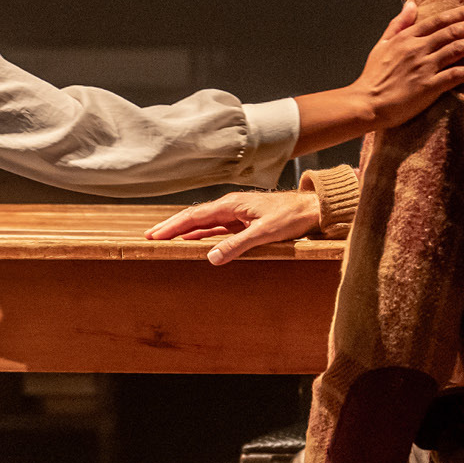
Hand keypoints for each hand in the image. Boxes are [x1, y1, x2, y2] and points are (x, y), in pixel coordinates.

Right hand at [145, 190, 320, 264]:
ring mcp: (237, 214)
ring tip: (165, 239)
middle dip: (171, 227)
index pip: (194, 217)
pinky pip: (216, 228)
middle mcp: (230, 206)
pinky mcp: (244, 222)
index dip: (172, 227)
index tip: (154, 235)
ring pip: (203, 223)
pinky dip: (201, 234)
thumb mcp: (264, 233)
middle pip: (194, 217)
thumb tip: (211, 257)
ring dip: (184, 231)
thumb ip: (237, 245)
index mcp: (231, 205)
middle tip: (150, 236)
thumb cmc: (292, 217)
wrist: (313, 209)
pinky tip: (194, 241)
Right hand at [290, 2, 463, 155]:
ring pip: (458, 48)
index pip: (440, 20)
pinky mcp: (429, 87)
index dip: (463, 13)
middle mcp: (418, 49)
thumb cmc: (373, 77)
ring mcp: (424, 67)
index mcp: (408, 38)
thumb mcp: (382, 44)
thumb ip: (399, 23)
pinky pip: (456, 75)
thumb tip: (411, 3)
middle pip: (454, 31)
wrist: (366, 103)